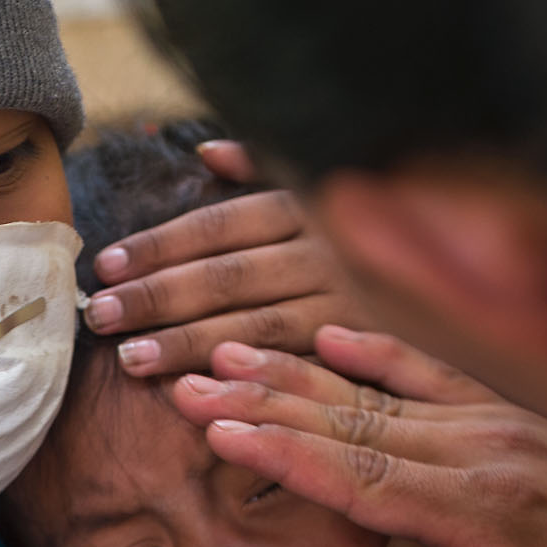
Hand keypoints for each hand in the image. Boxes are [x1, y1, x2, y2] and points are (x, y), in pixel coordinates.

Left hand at [81, 141, 369, 375]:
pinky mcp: (362, 358)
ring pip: (256, 327)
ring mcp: (348, 308)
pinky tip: (197, 393)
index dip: (160, 245)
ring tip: (130, 360)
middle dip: (159, 297)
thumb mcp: (319, 197)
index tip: (107, 266)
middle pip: (230, 276)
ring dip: (188, 344)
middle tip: (101, 316)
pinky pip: (293, 370)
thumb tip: (210, 153)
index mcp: (308, 208)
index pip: (220, 226)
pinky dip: (243, 381)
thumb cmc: (361, 250)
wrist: (445, 306)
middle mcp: (330, 253)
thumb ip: (266, 170)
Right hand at [169, 327, 546, 546]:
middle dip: (261, 398)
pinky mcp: (519, 424)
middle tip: (184, 379)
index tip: (206, 423)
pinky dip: (377, 352)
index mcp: (485, 510)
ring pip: (380, 391)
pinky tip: (331, 334)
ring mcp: (504, 429)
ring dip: (298, 371)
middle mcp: (489, 451)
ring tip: (226, 351)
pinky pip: (436, 375)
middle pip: (352, 417)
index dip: (275, 446)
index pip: (356, 470)